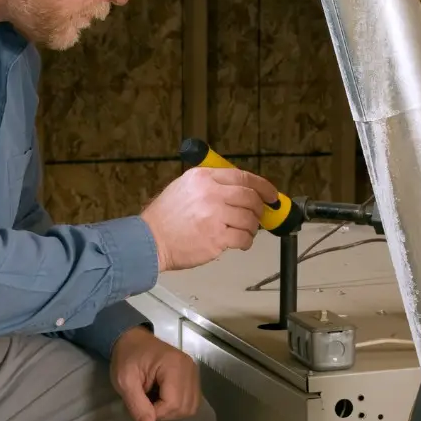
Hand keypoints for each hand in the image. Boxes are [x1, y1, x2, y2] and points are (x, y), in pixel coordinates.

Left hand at [109, 327, 201, 420]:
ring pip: (191, 407)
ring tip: (155, 402)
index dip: (156, 413)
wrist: (133, 341)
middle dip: (165, 413)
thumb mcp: (124, 380)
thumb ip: (136, 404)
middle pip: (185, 407)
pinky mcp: (193, 377)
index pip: (173, 403)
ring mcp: (194, 372)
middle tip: (147, 404)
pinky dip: (178, 406)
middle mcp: (189, 369)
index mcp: (173, 365)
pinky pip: (192, 401)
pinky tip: (164, 399)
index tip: (140, 405)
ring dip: (172, 412)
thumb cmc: (127, 358)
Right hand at [140, 166, 278, 271]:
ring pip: (249, 219)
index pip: (242, 177)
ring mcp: (215, 216)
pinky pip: (243, 238)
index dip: (263, 186)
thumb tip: (240, 191)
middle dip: (259, 208)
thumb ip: (210, 185)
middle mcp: (211, 193)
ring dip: (252, 227)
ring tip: (244, 232)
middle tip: (258, 216)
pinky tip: (240, 243)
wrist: (149, 240)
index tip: (271, 194)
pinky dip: (246, 242)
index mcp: (203, 178)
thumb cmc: (165, 217)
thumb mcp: (183, 187)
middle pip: (250, 198)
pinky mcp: (217, 238)